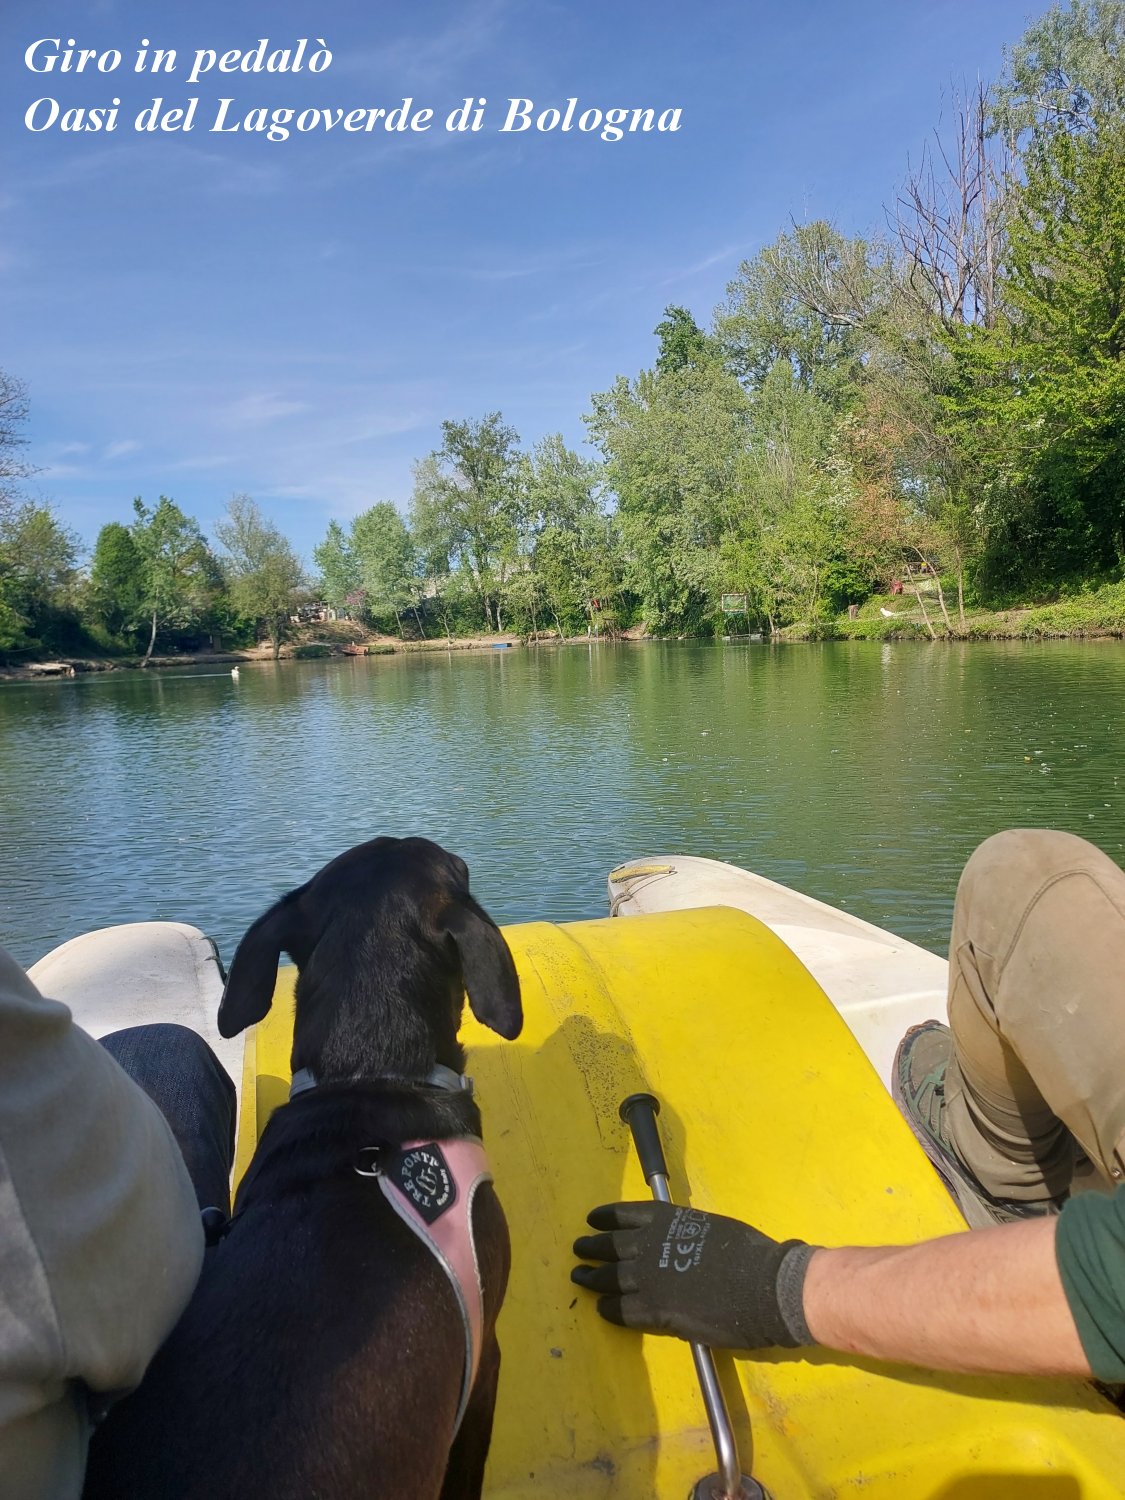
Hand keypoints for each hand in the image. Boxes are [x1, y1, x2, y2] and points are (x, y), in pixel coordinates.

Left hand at [571, 1200, 817, 1349]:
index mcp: (667, 1219)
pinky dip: (610, 1310)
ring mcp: (649, 1278)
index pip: (625, 1214)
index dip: (606, 1217)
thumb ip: (685, 1234)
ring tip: (579, 1277)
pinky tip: (603, 1310)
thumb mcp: (711, 1228)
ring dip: (592, 1278)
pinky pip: (623, 1310)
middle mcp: (650, 1244)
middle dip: (592, 1248)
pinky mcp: (655, 1311)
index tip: (592, 1220)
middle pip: (611, 1246)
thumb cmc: (747, 1253)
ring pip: (610, 1278)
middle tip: (578, 1250)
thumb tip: (677, 1243)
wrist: (764, 1287)